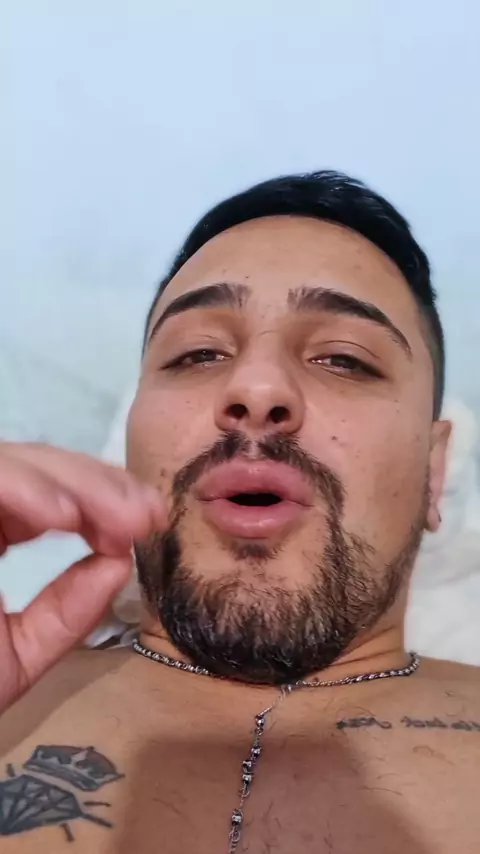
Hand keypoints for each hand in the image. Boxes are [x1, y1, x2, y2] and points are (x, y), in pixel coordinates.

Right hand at [0, 441, 164, 713]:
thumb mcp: (17, 655)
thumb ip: (66, 611)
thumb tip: (120, 562)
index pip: (48, 495)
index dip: (102, 497)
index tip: (147, 521)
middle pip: (34, 467)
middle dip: (98, 484)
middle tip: (145, 513)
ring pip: (6, 459)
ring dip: (67, 481)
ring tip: (115, 517)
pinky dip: (18, 486)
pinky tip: (60, 515)